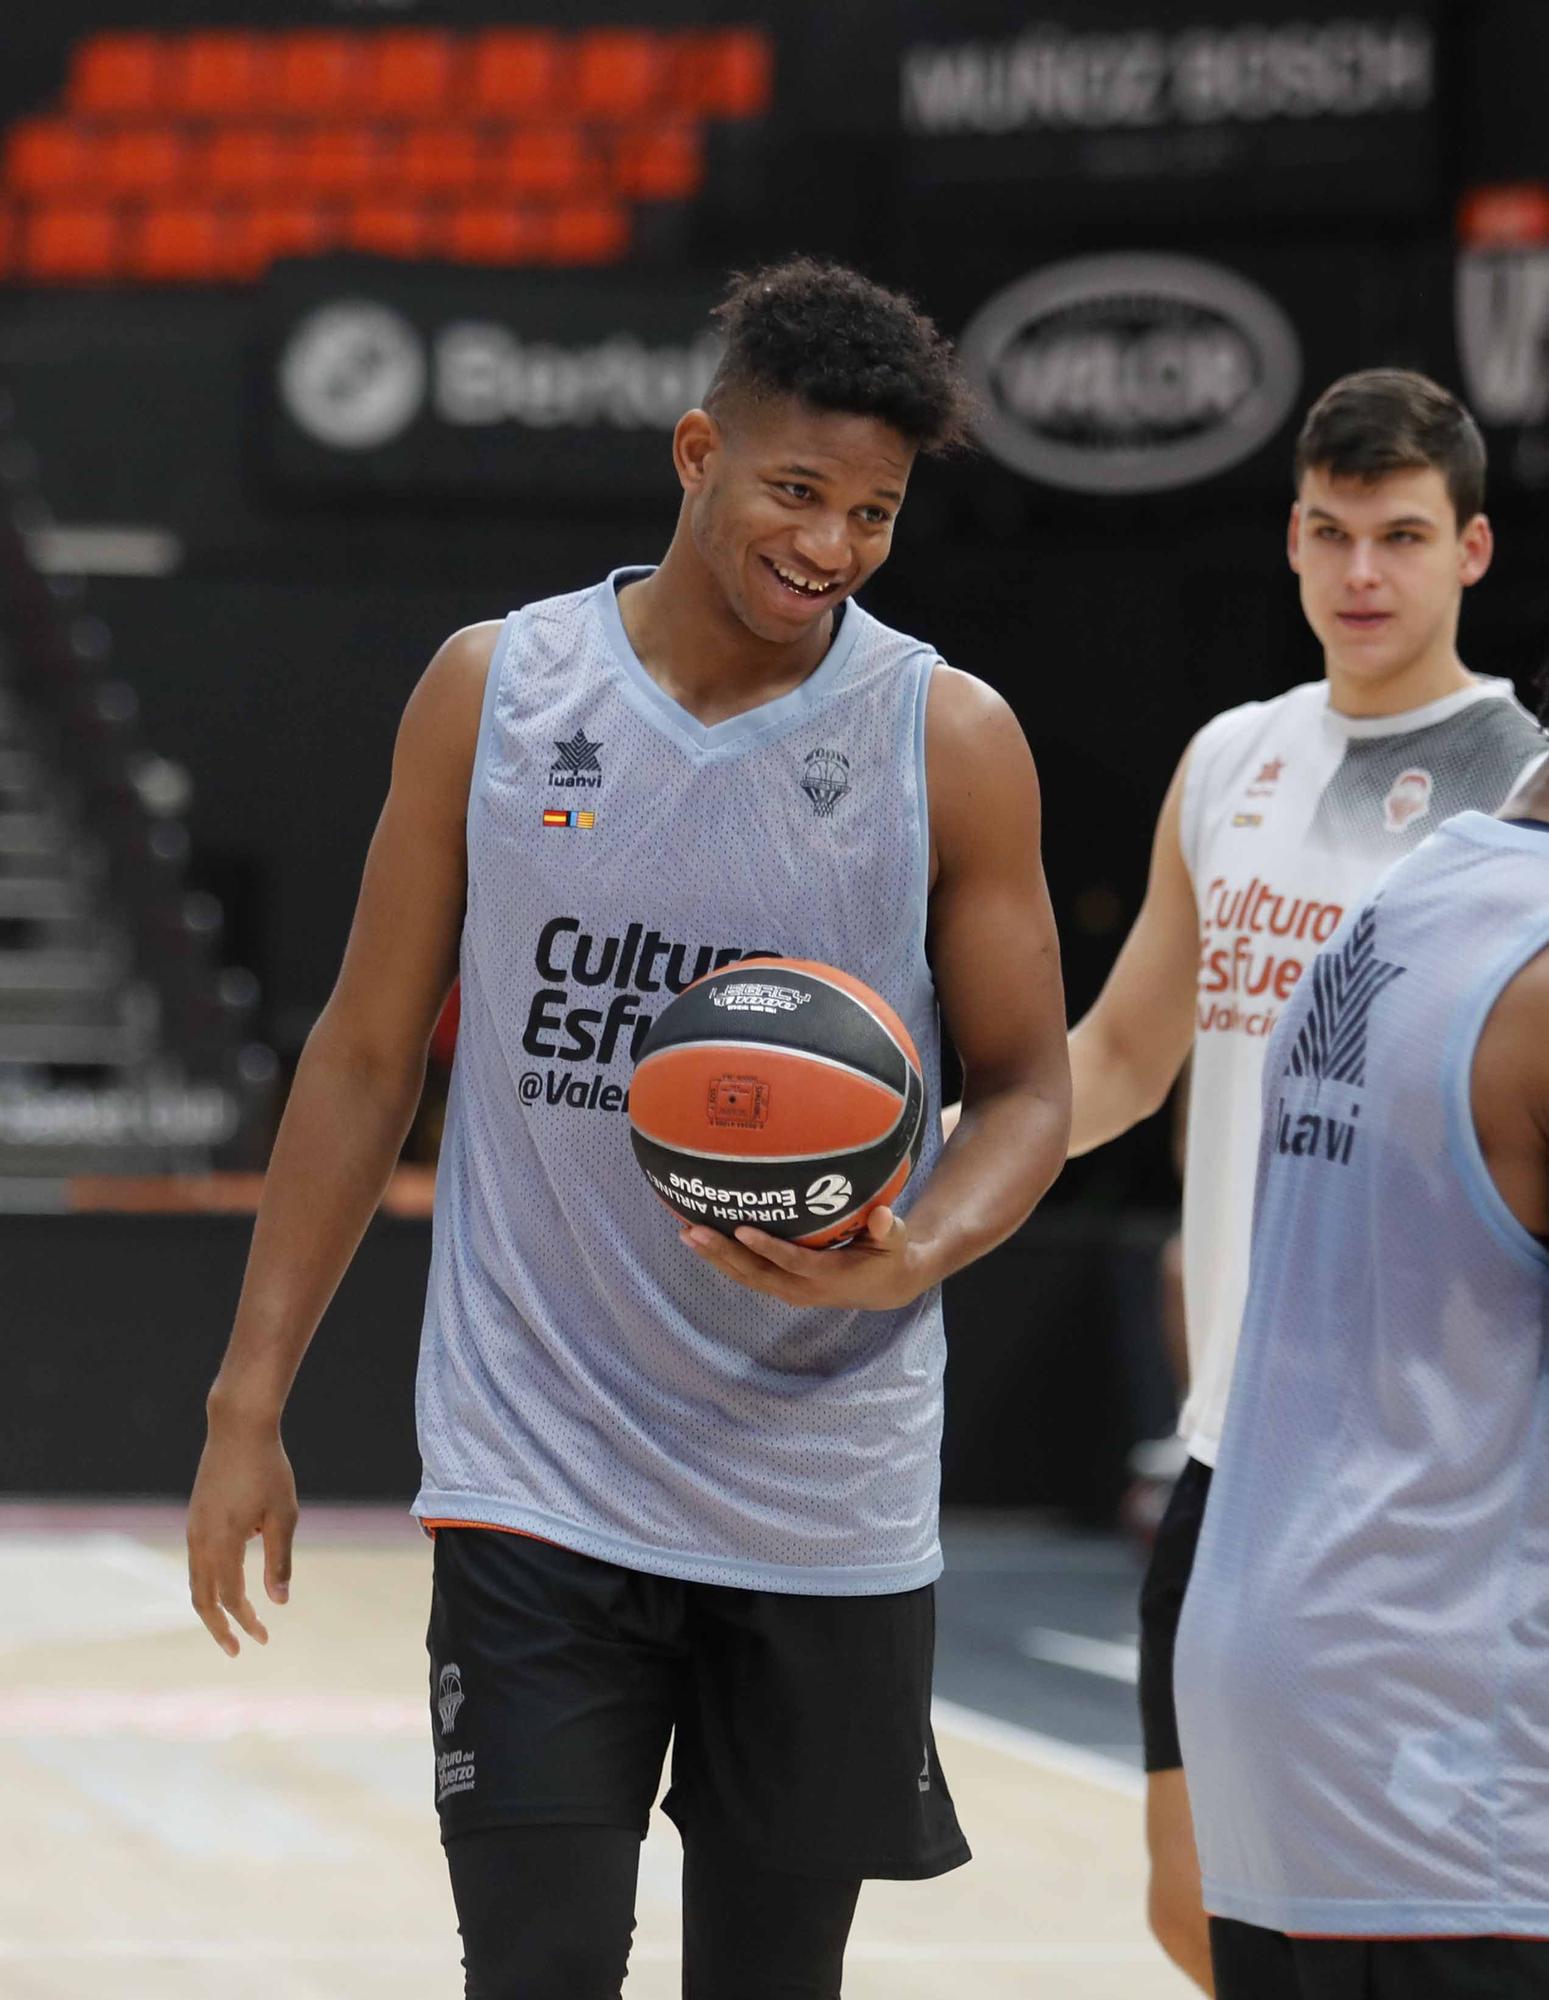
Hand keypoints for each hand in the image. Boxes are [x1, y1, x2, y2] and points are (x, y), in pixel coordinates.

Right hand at [186, 1411, 297, 1656]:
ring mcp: (193, 1528)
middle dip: (219, 1627)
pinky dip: (207, 1583)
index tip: (263, 1638)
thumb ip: (279, 1560)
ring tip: (230, 1624)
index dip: (246, 1621)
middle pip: (202, 1598)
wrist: (238, 1427)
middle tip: (237, 1651)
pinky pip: (196, 1562)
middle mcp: (199, 1540)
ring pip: (195, 1581)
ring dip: (211, 1606)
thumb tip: (280, 1602)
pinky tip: (227, 1586)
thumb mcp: (283, 1515)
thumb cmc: (267, 1469)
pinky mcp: (195, 1517)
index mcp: (221, 1543)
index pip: (230, 1597)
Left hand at [679, 1205, 932, 1309]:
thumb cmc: (887, 1254)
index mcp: (829, 1274)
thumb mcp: (895, 1241)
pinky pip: (746, 1275)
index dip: (767, 1248)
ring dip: (714, 1257)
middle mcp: (802, 1288)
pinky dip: (721, 1260)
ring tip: (685, 1233)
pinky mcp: (780, 1287)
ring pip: (744, 1276)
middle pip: (756, 1272)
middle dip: (723, 1252)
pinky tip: (698, 1241)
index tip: (741, 1229)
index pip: (793, 1261)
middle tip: (692, 1230)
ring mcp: (787, 1291)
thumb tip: (883, 1214)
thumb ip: (887, 1228)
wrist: (883, 1287)